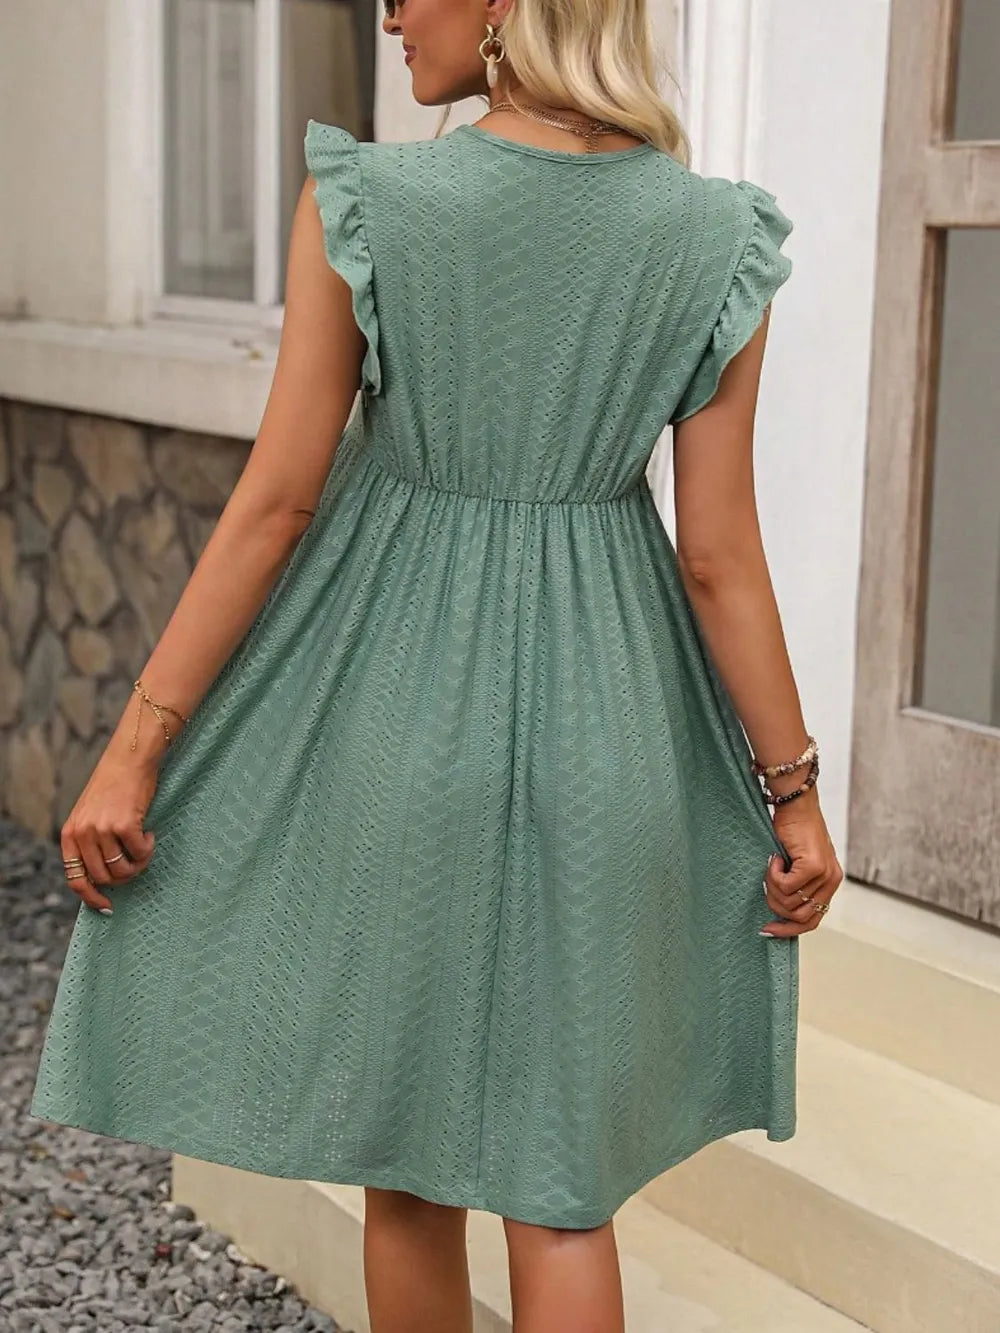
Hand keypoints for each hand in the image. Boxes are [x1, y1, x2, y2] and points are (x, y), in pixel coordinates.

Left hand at [60, 746, 158, 914]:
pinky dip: (148, 848)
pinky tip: (149, 833)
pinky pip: (140, 853)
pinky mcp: (124, 825)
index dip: (91, 897)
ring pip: (123, 869)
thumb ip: (90, 843)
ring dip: (138, 864)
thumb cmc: (113, 788)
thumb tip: (103, 879)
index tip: (107, 907)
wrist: (129, 760)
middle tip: (136, 864)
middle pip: (103, 877)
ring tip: (143, 847)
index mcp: (70, 834)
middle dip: (123, 877)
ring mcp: (102, 829)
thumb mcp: (90, 816)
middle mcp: (83, 833)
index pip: (75, 878)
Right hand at [760, 791, 842, 936]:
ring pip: (789, 902)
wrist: (796, 804)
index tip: (767, 930)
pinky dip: (773, 874)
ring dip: (773, 886)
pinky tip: (775, 857)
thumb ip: (797, 886)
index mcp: (830, 884)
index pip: (811, 922)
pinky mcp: (813, 866)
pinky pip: (785, 886)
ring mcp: (824, 875)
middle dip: (776, 905)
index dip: (788, 930)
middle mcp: (832, 881)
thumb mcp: (797, 863)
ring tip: (772, 865)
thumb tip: (779, 912)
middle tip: (767, 883)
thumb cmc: (792, 830)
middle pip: (798, 916)